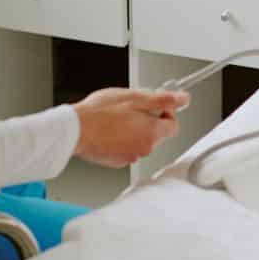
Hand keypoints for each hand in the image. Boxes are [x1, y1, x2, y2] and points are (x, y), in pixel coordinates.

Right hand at [72, 88, 187, 167]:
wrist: (75, 130)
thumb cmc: (100, 113)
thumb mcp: (135, 97)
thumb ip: (163, 99)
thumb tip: (183, 99)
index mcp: (152, 132)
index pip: (174, 125)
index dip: (166, 112)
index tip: (156, 105)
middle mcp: (145, 148)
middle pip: (157, 133)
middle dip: (148, 120)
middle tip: (131, 109)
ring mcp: (130, 156)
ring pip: (140, 141)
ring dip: (134, 130)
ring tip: (116, 118)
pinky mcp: (117, 161)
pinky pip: (126, 148)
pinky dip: (121, 140)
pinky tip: (109, 130)